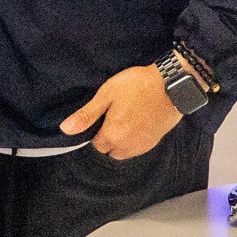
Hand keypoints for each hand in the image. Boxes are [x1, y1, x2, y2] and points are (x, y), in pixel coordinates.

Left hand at [58, 64, 183, 159]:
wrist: (171, 85)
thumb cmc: (136, 86)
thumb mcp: (106, 95)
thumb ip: (86, 115)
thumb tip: (65, 130)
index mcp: (113, 136)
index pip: (96, 144)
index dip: (95, 130)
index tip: (101, 116)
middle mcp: (128, 147)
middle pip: (110, 150)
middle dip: (107, 138)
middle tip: (112, 116)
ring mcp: (143, 146)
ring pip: (124, 151)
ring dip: (121, 141)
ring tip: (125, 118)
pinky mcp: (155, 142)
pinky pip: (137, 147)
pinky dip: (134, 139)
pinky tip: (136, 122)